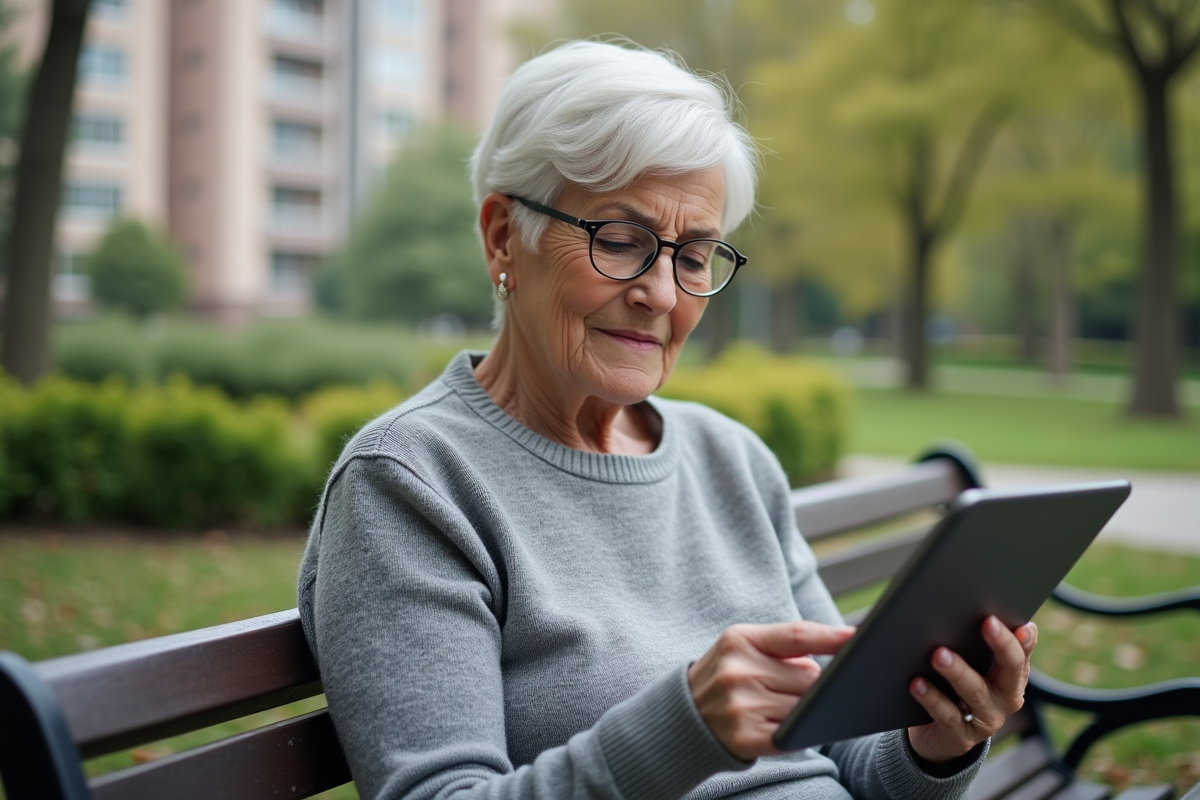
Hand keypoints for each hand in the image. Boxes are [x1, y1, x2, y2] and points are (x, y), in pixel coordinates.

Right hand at [688, 621, 856, 759]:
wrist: (683, 717)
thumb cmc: (725, 677)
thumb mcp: (741, 647)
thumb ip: (782, 644)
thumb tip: (836, 648)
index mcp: (739, 640)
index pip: (795, 635)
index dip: (829, 636)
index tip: (856, 637)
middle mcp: (739, 670)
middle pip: (809, 677)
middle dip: (808, 684)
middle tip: (781, 688)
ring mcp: (741, 705)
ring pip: (806, 707)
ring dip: (802, 710)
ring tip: (773, 707)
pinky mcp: (746, 737)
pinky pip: (794, 734)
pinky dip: (798, 732)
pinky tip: (783, 728)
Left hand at [906, 616, 1037, 762]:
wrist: (935, 734)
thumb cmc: (951, 685)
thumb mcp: (967, 662)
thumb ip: (971, 638)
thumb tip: (966, 603)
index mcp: (1011, 674)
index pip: (1023, 651)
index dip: (1023, 637)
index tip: (1019, 618)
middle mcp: (1006, 697)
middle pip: (1010, 670)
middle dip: (1001, 645)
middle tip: (987, 622)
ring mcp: (986, 720)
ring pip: (975, 692)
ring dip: (958, 671)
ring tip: (939, 654)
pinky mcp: (962, 737)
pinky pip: (948, 716)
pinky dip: (932, 698)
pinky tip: (916, 683)